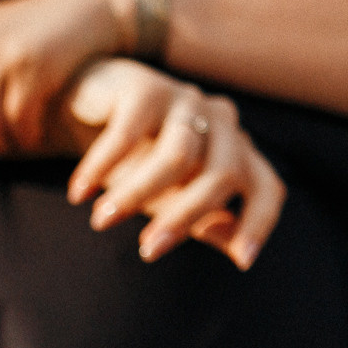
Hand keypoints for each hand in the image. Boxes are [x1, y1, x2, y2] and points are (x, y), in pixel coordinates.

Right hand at [57, 58, 283, 268]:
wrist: (92, 106)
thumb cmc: (142, 161)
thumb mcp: (175, 199)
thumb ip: (209, 224)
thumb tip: (241, 255)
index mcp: (240, 152)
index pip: (267, 187)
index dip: (260, 223)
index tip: (244, 261)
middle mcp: (223, 123)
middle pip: (221, 175)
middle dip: (185, 217)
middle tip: (147, 250)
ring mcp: (188, 101)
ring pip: (177, 156)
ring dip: (137, 194)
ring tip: (101, 221)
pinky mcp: (148, 87)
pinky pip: (128, 133)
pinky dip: (102, 166)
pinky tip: (81, 192)